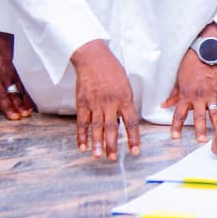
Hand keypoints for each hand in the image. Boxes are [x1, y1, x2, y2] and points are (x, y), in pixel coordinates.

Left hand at [0, 31, 33, 120]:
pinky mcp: (17, 74)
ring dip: (20, 104)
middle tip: (14, 118)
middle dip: (8, 108)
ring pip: (15, 92)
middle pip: (2, 96)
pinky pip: (22, 88)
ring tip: (25, 114)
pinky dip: (27, 98)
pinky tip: (30, 106)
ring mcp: (8, 76)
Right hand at [70, 39, 140, 160]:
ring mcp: (95, 104)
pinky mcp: (82, 103)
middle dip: (113, 145)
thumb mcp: (126, 85)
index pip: (131, 122)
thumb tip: (125, 121)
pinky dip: (81, 135)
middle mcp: (110, 103)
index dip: (133, 138)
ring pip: (96, 127)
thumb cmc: (112, 70)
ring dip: (97, 143)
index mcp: (124, 98)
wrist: (93, 58)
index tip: (135, 151)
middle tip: (113, 159)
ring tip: (98, 156)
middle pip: (112, 128)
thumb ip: (125, 103)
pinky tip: (83, 146)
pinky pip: (82, 122)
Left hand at [161, 48, 216, 142]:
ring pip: (214, 114)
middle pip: (198, 118)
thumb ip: (173, 95)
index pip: (179, 115)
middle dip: (199, 131)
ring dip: (215, 126)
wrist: (207, 53)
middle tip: (200, 141)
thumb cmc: (192, 64)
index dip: (176, 127)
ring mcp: (212, 95)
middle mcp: (199, 98)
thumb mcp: (179, 80)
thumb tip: (164, 104)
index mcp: (186, 95)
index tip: (175, 136)